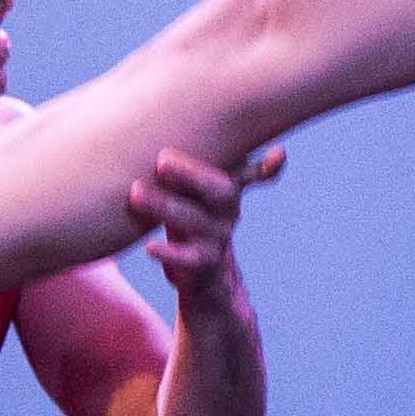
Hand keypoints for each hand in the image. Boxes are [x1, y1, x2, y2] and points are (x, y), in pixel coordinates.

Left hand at [126, 146, 282, 307]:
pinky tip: (150, 247)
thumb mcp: (196, 196)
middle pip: (221, 190)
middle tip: (162, 160)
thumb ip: (191, 168)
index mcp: (227, 193)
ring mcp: (218, 240)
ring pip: (197, 222)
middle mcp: (227, 214)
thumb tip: (172, 131)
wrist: (210, 284)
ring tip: (136, 192)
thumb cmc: (192, 225)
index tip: (279, 153)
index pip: (247, 173)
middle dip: (192, 173)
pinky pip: (189, 259)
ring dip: (165, 206)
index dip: (265, 165)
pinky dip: (170, 253)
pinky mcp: (204, 267)